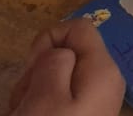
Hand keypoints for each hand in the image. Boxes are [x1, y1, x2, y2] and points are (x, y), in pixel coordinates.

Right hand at [8, 19, 124, 115]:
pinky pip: (60, 98)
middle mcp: (106, 79)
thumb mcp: (46, 96)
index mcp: (103, 68)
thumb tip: (59, 51)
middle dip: (37, 73)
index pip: (78, 26)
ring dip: (34, 92)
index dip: (48, 40)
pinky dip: (42, 105)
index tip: (32, 69)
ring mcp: (97, 98)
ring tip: (26, 112)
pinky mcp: (86, 113)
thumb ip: (54, 62)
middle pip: (65, 53)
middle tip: (26, 101)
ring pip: (57, 77)